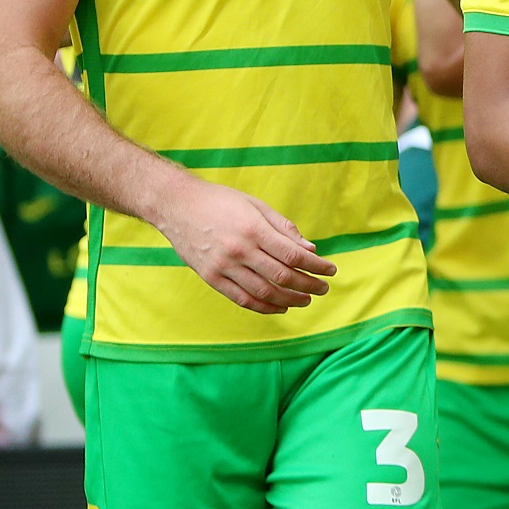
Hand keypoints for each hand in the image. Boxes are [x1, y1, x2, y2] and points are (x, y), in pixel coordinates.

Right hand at [152, 177, 336, 312]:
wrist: (177, 205)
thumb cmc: (220, 201)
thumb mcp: (255, 205)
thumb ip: (283, 228)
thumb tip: (310, 250)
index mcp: (253, 229)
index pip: (293, 255)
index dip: (316, 266)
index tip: (331, 270)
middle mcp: (239, 250)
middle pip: (282, 276)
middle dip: (308, 285)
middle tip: (323, 288)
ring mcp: (224, 267)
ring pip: (264, 292)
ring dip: (290, 300)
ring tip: (305, 300)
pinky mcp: (211, 278)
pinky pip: (243, 300)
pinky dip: (265, 307)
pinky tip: (280, 307)